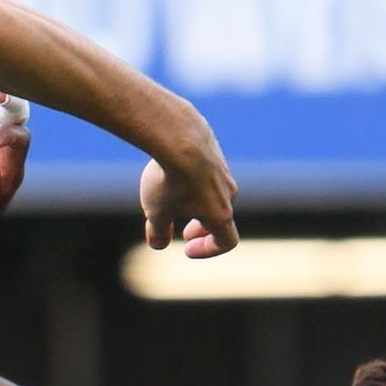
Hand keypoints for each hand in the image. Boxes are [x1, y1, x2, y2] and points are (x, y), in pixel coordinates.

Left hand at [141, 138, 236, 260]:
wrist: (177, 136)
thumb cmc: (169, 180)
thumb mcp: (156, 212)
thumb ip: (158, 231)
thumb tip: (157, 244)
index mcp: (220, 214)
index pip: (227, 241)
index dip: (209, 250)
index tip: (187, 248)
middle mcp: (228, 193)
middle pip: (221, 218)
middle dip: (203, 228)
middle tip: (184, 231)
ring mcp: (223, 170)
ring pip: (214, 193)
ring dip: (197, 203)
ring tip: (170, 199)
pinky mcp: (213, 151)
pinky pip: (206, 172)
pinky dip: (192, 180)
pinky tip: (169, 172)